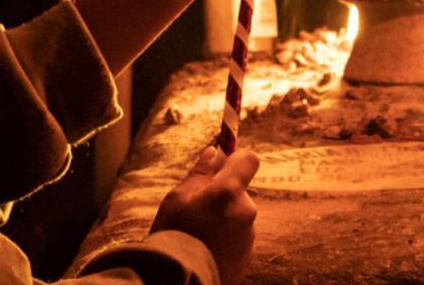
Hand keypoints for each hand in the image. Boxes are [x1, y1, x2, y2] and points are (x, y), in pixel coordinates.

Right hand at [152, 146, 259, 284]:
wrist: (179, 279)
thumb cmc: (174, 234)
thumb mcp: (178, 198)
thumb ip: (200, 173)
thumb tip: (214, 152)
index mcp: (228, 191)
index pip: (248, 159)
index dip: (236, 158)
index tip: (221, 164)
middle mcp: (245, 211)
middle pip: (240, 191)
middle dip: (223, 194)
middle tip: (198, 208)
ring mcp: (248, 235)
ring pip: (238, 215)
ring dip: (224, 218)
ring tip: (199, 233)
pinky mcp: (247, 255)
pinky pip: (238, 237)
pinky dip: (226, 238)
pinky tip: (206, 247)